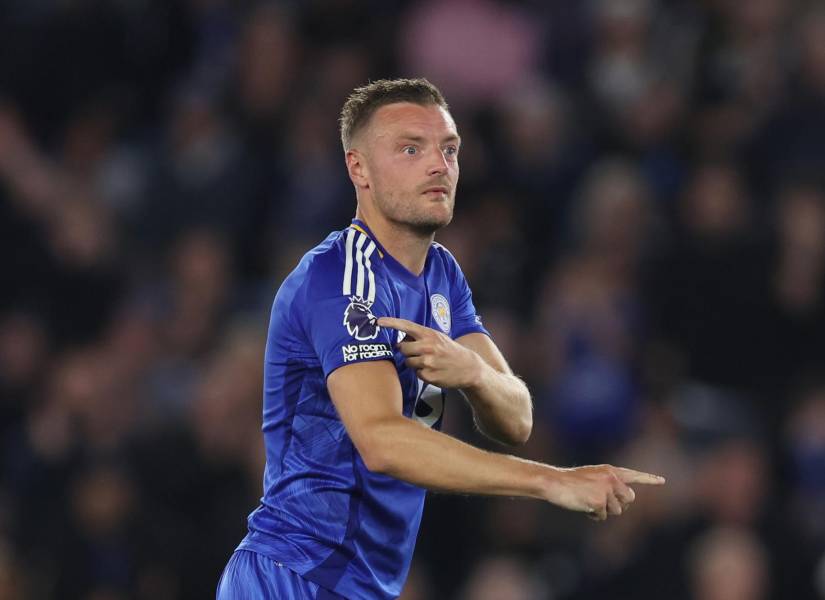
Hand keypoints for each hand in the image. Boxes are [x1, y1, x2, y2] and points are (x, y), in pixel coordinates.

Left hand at [377, 317, 484, 388]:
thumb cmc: (450, 351)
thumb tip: (401, 338)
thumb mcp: (438, 338)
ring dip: (415, 363)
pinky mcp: (428, 375)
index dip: (391, 323)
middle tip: (419, 353)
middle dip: (407, 351)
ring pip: (408, 362)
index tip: (378, 321)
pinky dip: (422, 373)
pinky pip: (416, 373)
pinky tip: (433, 370)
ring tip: (429, 362)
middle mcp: (427, 346)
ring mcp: (427, 361)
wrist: (468, 368)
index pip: (406, 326)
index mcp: (429, 334)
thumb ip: (420, 336)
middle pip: (402, 348)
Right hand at [545, 464, 664, 520]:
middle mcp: (612, 478)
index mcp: (610, 471)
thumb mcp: (592, 477)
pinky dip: (594, 515)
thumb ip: (609, 485)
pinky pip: (603, 516)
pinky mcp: (600, 501)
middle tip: (602, 502)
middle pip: (629, 499)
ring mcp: (606, 489)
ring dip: (604, 510)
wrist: (554, 482)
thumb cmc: (570, 482)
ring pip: (617, 510)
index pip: (634, 475)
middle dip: (619, 504)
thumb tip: (624, 502)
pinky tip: (583, 505)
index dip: (648, 479)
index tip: (662, 481)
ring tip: (588, 501)